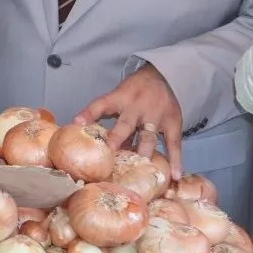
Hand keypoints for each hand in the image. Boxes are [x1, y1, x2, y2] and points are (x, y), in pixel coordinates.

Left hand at [75, 63, 183, 178]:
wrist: (163, 77)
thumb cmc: (134, 92)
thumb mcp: (117, 97)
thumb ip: (106, 116)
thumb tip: (87, 136)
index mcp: (119, 98)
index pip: (100, 104)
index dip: (88, 113)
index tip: (77, 123)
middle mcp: (137, 107)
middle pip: (125, 124)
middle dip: (117, 138)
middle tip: (110, 152)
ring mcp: (156, 116)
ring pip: (148, 137)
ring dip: (143, 153)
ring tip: (140, 170)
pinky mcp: (173, 123)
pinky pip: (174, 143)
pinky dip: (175, 159)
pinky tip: (175, 175)